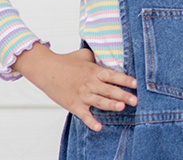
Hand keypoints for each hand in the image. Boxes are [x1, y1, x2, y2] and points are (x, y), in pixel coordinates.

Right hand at [13, 43, 137, 131]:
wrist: (46, 69)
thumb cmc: (66, 61)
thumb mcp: (84, 55)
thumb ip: (97, 57)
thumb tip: (107, 57)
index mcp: (94, 71)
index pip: (113, 76)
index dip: (125, 80)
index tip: (136, 84)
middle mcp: (90, 83)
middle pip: (109, 90)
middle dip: (123, 95)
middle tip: (135, 100)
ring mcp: (82, 95)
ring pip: (99, 101)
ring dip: (111, 105)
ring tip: (122, 107)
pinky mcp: (73, 105)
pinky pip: (84, 115)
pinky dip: (91, 121)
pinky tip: (99, 127)